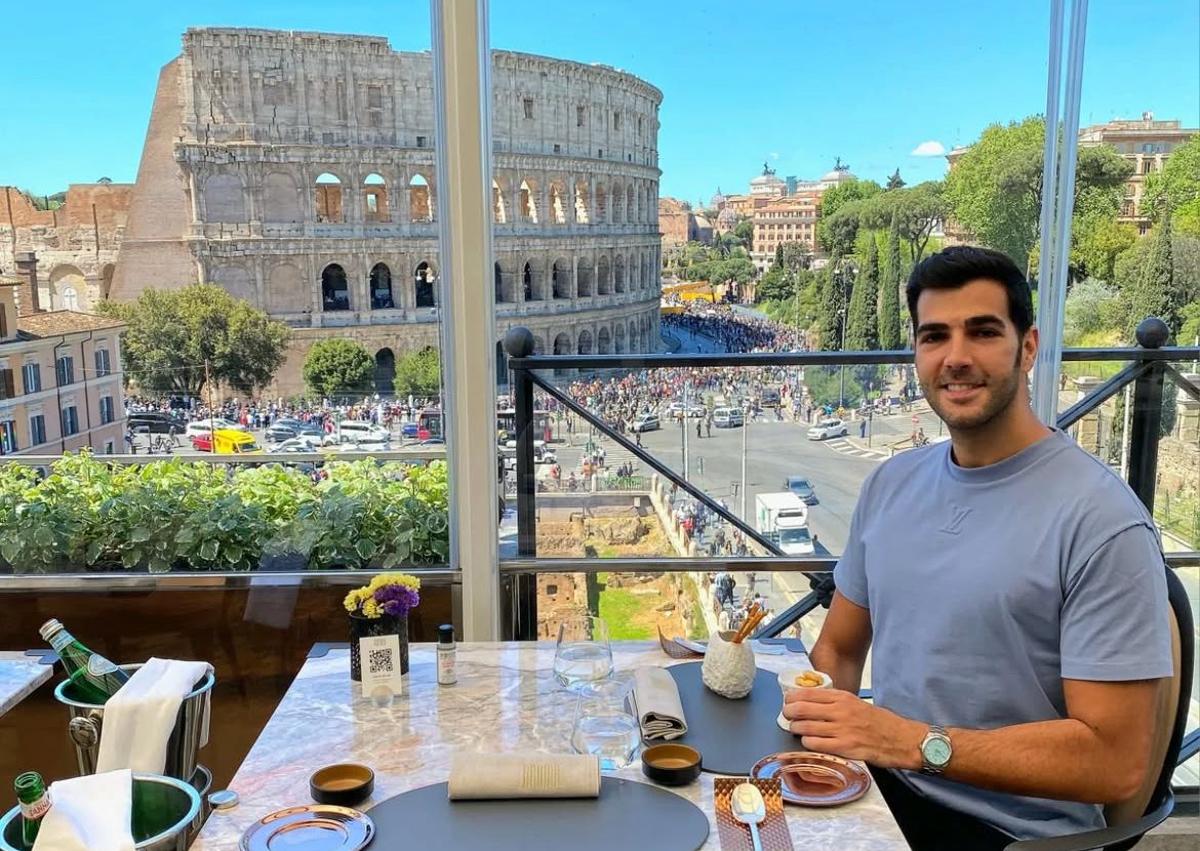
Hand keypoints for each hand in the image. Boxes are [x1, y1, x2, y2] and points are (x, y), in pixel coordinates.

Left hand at [782, 688, 924, 769]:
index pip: (807, 693)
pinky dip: (807, 742)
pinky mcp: (845, 747)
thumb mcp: (856, 704)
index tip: (787, 701)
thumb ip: (835, 703)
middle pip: (801, 708)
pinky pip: (816, 744)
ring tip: (795, 729)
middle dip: (788, 713)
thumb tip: (811, 703)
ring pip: (805, 726)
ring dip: (795, 728)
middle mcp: (840, 711)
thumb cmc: (880, 722)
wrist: (902, 739)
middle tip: (787, 716)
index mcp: (843, 697)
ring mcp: (842, 729)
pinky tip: (809, 742)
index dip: (792, 698)